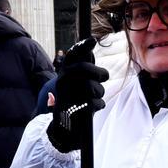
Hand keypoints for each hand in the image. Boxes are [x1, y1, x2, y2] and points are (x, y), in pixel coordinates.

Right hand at [47, 38, 108, 152]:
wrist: (63, 127)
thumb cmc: (73, 99)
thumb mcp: (75, 81)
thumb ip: (83, 66)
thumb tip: (90, 48)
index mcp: (64, 72)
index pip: (72, 55)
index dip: (82, 46)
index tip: (93, 40)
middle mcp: (63, 81)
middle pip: (85, 69)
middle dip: (98, 72)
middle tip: (104, 76)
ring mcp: (68, 95)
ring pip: (93, 87)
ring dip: (99, 92)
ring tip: (94, 96)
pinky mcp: (74, 110)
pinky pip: (94, 103)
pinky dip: (98, 105)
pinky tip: (92, 108)